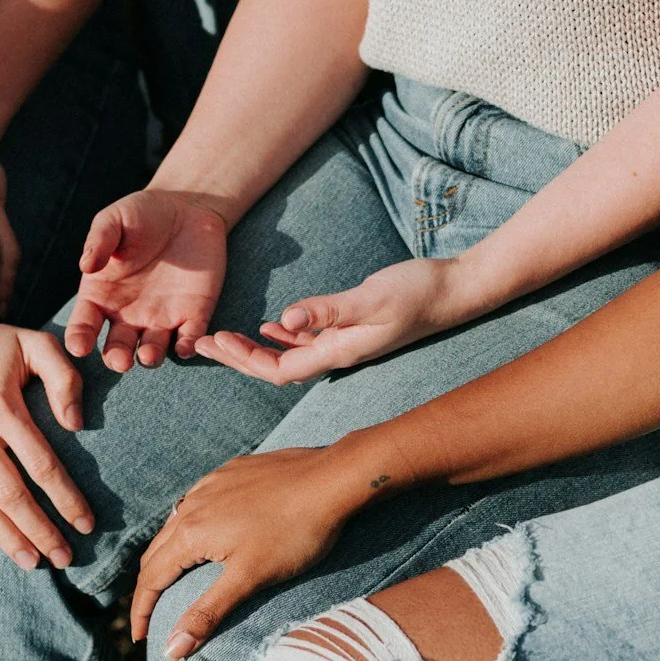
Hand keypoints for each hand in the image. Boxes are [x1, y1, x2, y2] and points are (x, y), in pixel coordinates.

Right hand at [0, 320, 93, 568]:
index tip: (86, 525)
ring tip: (30, 560)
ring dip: (5, 535)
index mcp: (1, 403)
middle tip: (63, 558)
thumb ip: (65, 379)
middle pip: (8, 492)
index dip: (66, 499)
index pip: (41, 464)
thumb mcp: (37, 344)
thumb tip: (76, 426)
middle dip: (39, 530)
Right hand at [64, 189, 231, 372]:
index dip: (79, 338)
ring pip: (152, 350)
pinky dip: (188, 346)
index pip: (85, 324)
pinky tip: (185, 346)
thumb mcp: (115, 220)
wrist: (186, 208)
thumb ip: (99, 240)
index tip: (79, 347)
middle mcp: (128, 314)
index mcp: (102, 295)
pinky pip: (189, 338)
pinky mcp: (193, 314)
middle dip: (116, 358)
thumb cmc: (141, 214)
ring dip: (149, 357)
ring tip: (148, 355)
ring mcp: (161, 318)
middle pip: (117, 347)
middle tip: (120, 360)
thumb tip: (86, 265)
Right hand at [129, 447, 369, 655]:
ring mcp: (211, 483)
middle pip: (156, 550)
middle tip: (150, 613)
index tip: (138, 638)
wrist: (332, 479)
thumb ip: (207, 613)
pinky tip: (206, 532)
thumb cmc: (295, 532)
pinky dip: (191, 525)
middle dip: (149, 585)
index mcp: (191, 532)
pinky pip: (198, 501)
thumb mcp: (249, 579)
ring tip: (173, 577)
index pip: (151, 577)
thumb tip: (170, 650)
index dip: (141, 610)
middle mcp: (192, 504)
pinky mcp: (232, 471)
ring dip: (168, 553)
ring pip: (176, 523)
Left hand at [194, 257, 473, 385]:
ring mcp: (346, 344)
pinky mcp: (353, 330)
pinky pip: (309, 342)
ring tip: (224, 337)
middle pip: (276, 367)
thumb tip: (283, 321)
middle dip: (239, 358)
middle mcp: (338, 354)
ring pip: (289, 356)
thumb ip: (329, 310)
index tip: (214, 342)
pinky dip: (284, 336)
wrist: (456, 291)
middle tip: (203, 342)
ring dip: (256, 349)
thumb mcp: (371, 298)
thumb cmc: (418, 292)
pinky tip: (271, 325)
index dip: (243, 360)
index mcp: (338, 352)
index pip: (278, 369)